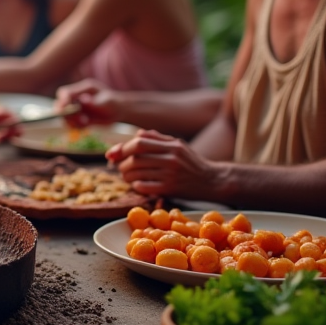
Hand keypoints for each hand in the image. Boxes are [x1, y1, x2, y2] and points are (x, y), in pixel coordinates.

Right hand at [56, 78, 119, 127]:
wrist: (120, 112)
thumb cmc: (115, 102)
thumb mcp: (107, 101)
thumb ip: (94, 102)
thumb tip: (82, 100)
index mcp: (82, 89)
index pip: (65, 93)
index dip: (62, 100)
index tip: (64, 109)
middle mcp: (76, 98)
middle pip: (60, 105)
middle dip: (66, 113)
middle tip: (79, 118)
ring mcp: (77, 108)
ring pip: (65, 116)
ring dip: (72, 121)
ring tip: (86, 122)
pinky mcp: (79, 118)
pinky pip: (72, 124)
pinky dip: (77, 126)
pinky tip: (87, 125)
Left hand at [106, 129, 224, 197]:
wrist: (214, 181)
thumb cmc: (191, 163)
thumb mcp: (178, 145)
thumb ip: (157, 138)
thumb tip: (135, 135)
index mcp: (172, 145)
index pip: (140, 142)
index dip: (122, 148)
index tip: (111, 154)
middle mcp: (172, 158)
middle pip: (137, 157)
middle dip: (122, 163)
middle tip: (119, 167)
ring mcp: (172, 174)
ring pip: (138, 173)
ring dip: (127, 175)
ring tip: (127, 176)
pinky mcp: (172, 189)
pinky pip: (146, 187)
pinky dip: (137, 186)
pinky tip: (137, 185)